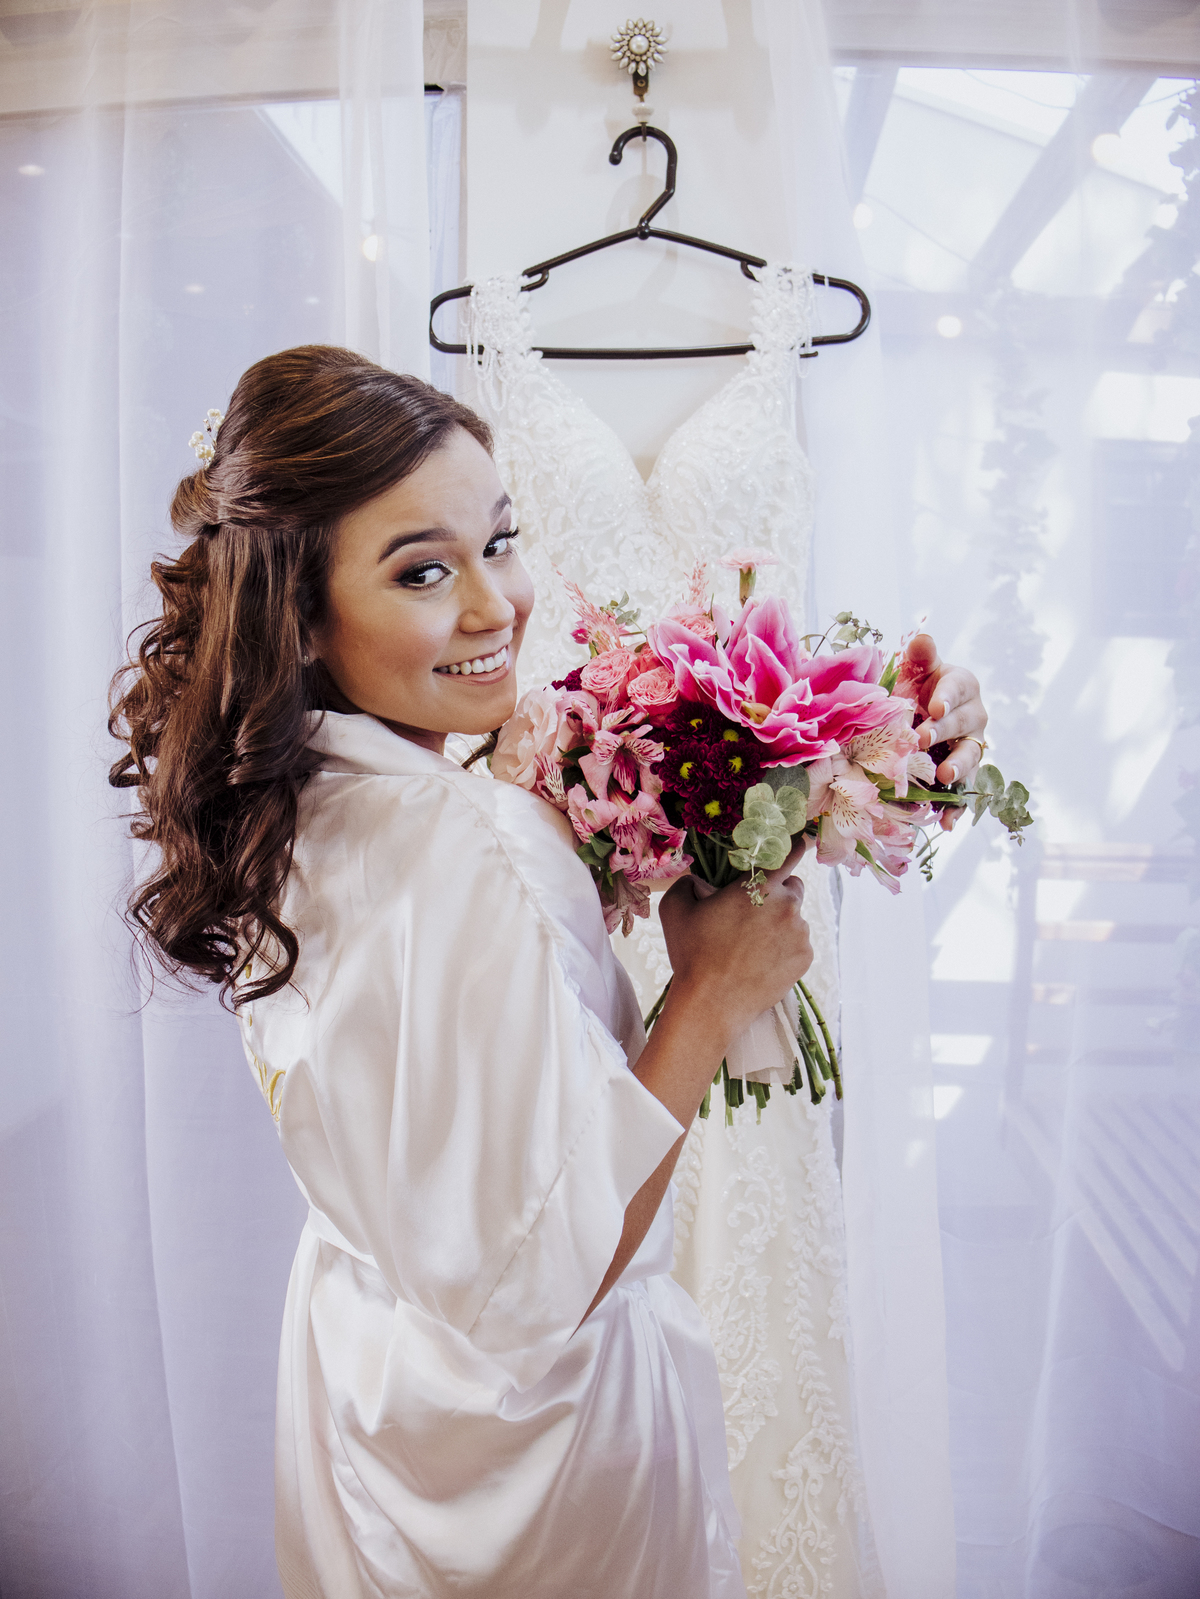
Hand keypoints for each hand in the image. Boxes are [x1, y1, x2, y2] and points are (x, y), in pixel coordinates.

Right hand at [658, 840, 812, 1049]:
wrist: (711, 1004)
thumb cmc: (692, 953)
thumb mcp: (675, 909)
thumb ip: (688, 883)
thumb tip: (702, 882)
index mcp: (759, 886)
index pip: (788, 854)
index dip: (795, 845)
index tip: (803, 840)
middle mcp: (787, 905)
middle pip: (793, 887)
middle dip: (777, 893)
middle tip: (753, 913)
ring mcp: (799, 933)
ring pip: (795, 918)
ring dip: (780, 923)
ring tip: (752, 945)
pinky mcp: (805, 958)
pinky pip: (799, 944)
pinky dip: (785, 948)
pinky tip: (761, 961)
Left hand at [902, 634, 988, 830]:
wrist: (915, 716)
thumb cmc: (915, 688)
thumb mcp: (915, 670)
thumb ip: (920, 658)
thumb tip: (922, 639)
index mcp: (962, 686)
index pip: (957, 688)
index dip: (947, 697)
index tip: (934, 706)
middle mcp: (974, 716)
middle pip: (962, 724)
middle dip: (943, 732)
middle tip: (921, 739)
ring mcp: (971, 746)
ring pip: (970, 757)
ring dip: (958, 768)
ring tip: (944, 778)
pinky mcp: (964, 773)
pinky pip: (966, 792)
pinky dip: (957, 807)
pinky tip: (946, 823)